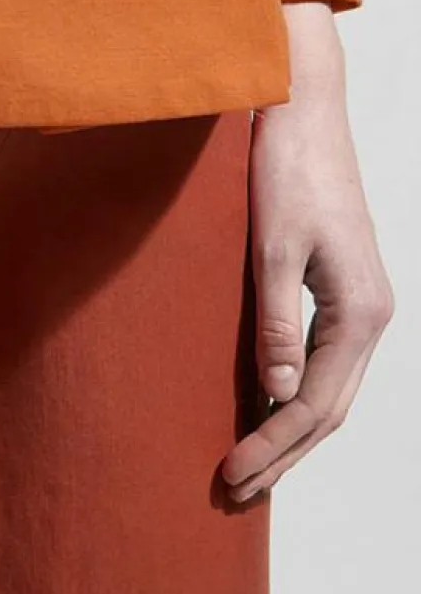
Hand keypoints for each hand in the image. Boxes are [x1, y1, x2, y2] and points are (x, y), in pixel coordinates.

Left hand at [221, 3, 392, 502]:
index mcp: (360, 312)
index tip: (229, 474)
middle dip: (282, 453)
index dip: (272, 445)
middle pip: (328, 409)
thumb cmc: (285, 168)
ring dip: (289, 431)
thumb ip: (276, 322)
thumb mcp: (272, 246)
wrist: (301, 107)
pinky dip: (294, 393)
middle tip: (232, 491)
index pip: (315, 405)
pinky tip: (265, 405)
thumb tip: (278, 396)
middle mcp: (370, 315)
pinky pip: (323, 359)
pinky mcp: (340, 285)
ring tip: (248, 467)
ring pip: (330, 389)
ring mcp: (359, 301)